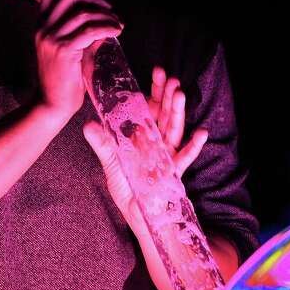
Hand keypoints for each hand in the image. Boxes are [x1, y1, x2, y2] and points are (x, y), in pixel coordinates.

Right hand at [34, 0, 123, 119]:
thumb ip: (84, 30)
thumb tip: (105, 17)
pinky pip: (89, 30)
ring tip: (117, 23)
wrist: (53, 104)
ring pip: (82, 11)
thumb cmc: (65, 77)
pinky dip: (107, 26)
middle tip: (111, 10)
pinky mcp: (63, 51)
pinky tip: (117, 31)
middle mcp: (43, 26)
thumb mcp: (72, 47)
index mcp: (42, 21)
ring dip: (106, 13)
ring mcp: (51, 38)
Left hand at [83, 65, 208, 235]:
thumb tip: (88, 125)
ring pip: (174, 130)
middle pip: (165, 115)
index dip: (155, 91)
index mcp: (144, 138)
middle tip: (170, 78)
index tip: (157, 73)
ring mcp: (168, 156)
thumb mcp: (111, 166)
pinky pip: (185, 158)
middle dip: (168, 96)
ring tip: (180, 95)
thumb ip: (103, 145)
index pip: (151, 109)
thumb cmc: (128, 189)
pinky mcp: (174, 172)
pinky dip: (193, 147)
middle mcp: (158, 143)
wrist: (139, 216)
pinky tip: (201, 134)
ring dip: (178, 113)